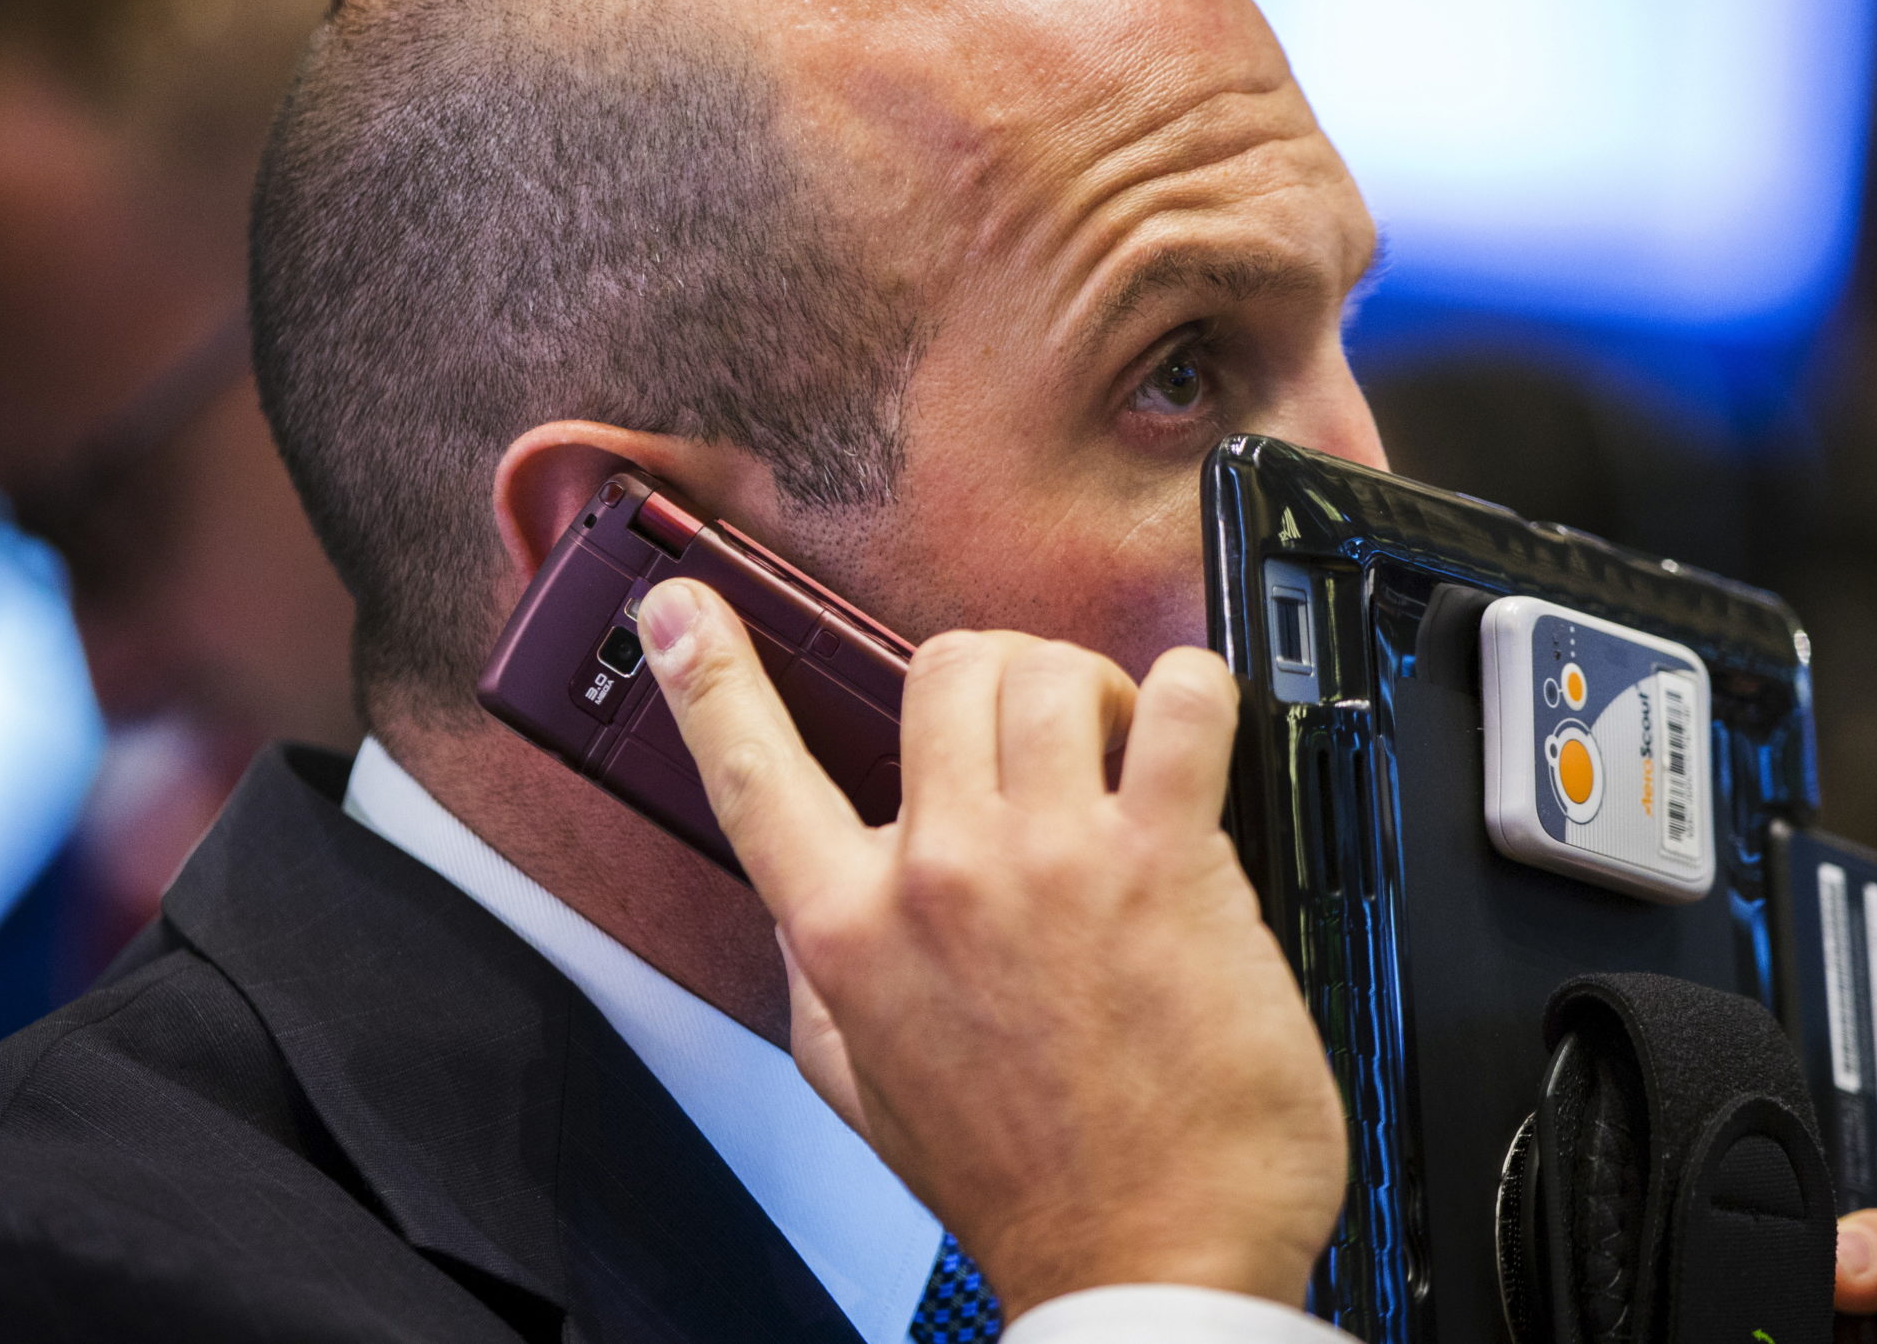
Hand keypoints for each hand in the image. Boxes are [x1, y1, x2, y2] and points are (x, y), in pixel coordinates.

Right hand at [638, 579, 1348, 1318]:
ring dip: (1097, 690)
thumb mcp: (872, 1097)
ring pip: (1048, 668)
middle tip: (1044, 734)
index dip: (706, 676)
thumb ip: (825, 992)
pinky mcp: (1162, 863)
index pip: (750, 774)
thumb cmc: (1030, 1189)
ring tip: (1126, 753)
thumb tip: (805, 916)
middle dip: (1000, 677)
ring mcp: (1049, 862)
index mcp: (849, 936)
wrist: (1144, 1268)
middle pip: (940, 669)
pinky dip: (1197, 693)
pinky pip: (1181, 704)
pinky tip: (1194, 738)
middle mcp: (938, 880)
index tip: (680, 608)